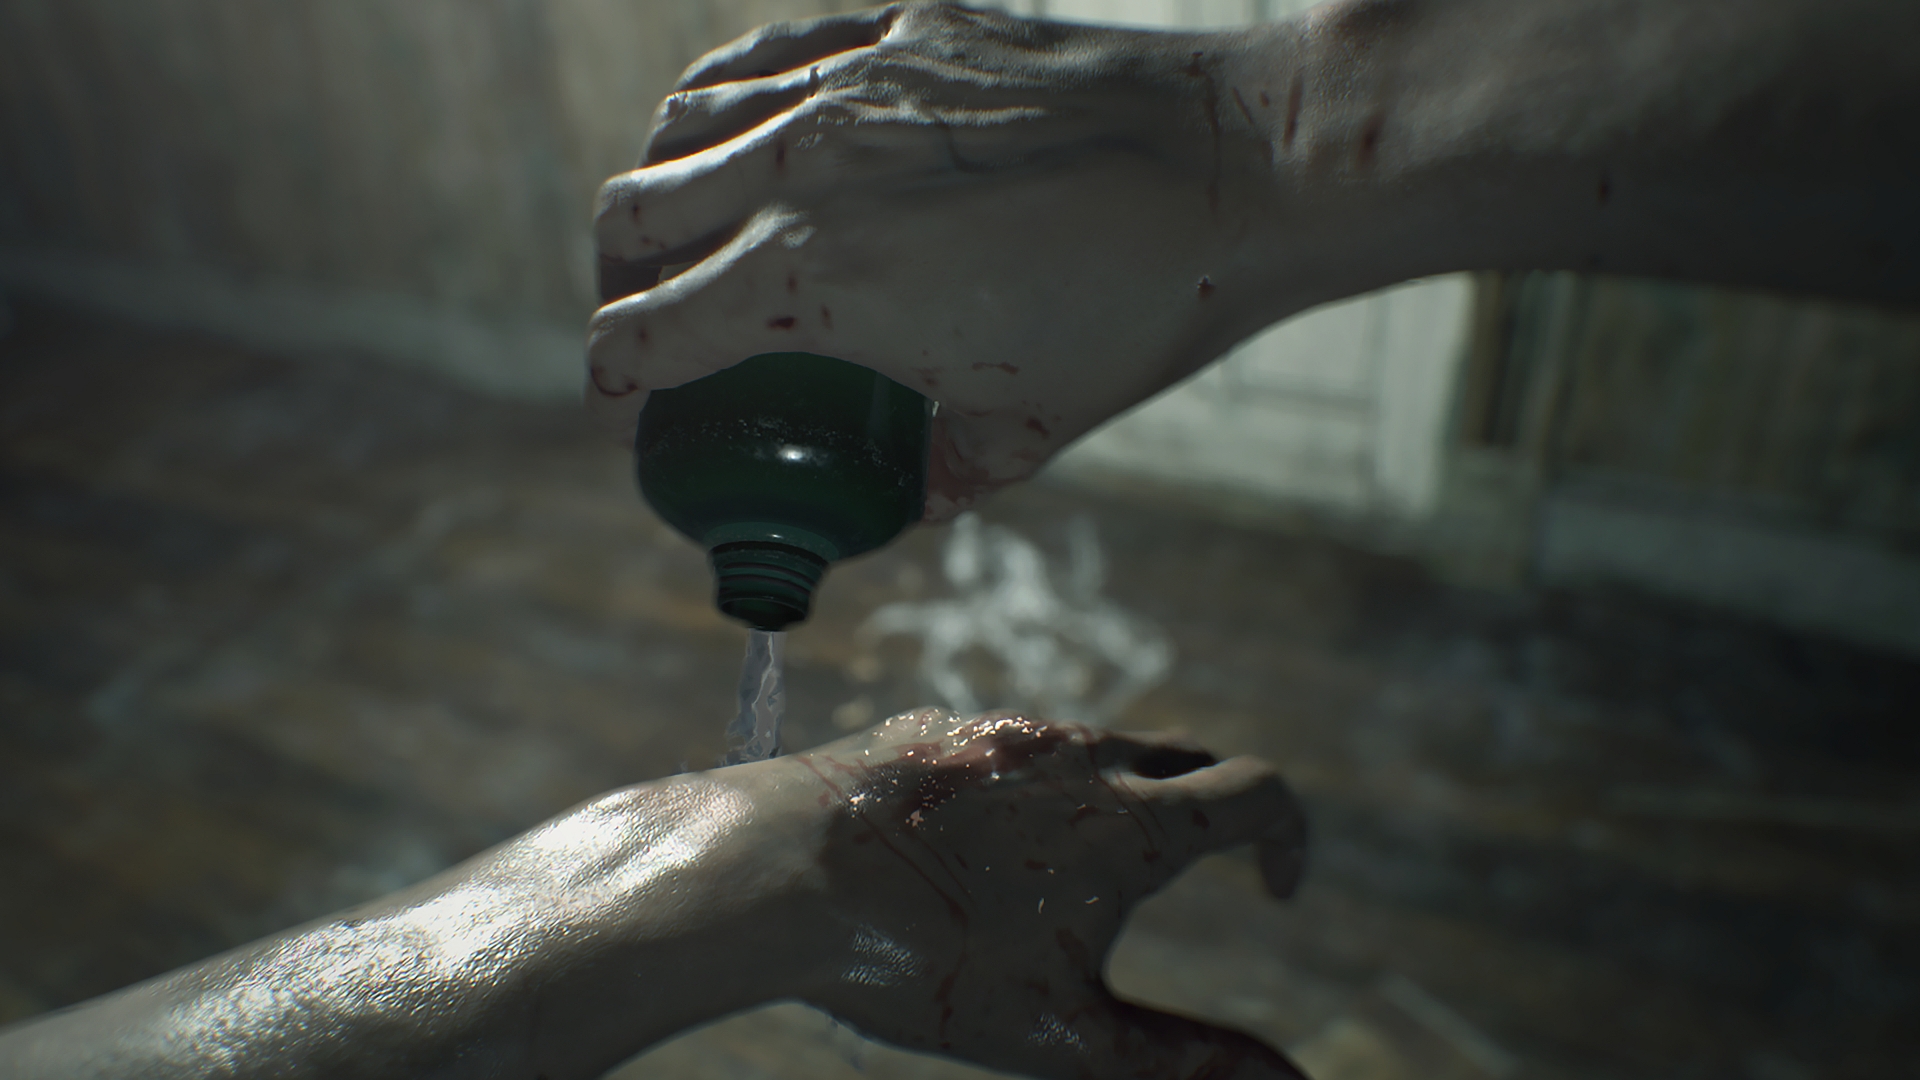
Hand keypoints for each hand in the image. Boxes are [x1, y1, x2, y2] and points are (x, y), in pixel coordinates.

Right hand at [588, 3, 1320, 519]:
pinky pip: (764, 51)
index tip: (621, 404)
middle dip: (613, 281)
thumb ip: (942, 472)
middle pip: (634, 218)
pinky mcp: (900, 25)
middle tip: (643, 315)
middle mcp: (806, 171)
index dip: (614, 381)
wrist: (1238, 167)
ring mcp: (848, 83)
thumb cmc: (1139, 304)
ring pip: (681, 121)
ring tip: (677, 220)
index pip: (649, 333)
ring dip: (653, 183)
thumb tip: (905, 496)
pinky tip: (742, 125)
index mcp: (819, 283)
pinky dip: (725, 98)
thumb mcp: (1028, 426)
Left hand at [782, 709, 1308, 1078]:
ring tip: (1066, 882)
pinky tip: (975, 856)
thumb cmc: (922, 962)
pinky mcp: (937, 728)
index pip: (1259, 791)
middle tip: (1199, 875)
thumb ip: (1185, 1061)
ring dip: (1113, 802)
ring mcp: (1005, 731)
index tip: (1273, 889)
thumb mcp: (1065, 1036)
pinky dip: (1032, 793)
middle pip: (1186, 758)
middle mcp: (1080, 754)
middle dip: (1212, 812)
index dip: (1288, 838)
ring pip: (1093, 752)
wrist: (772, 875)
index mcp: (1132, 821)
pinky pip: (1013, 751)